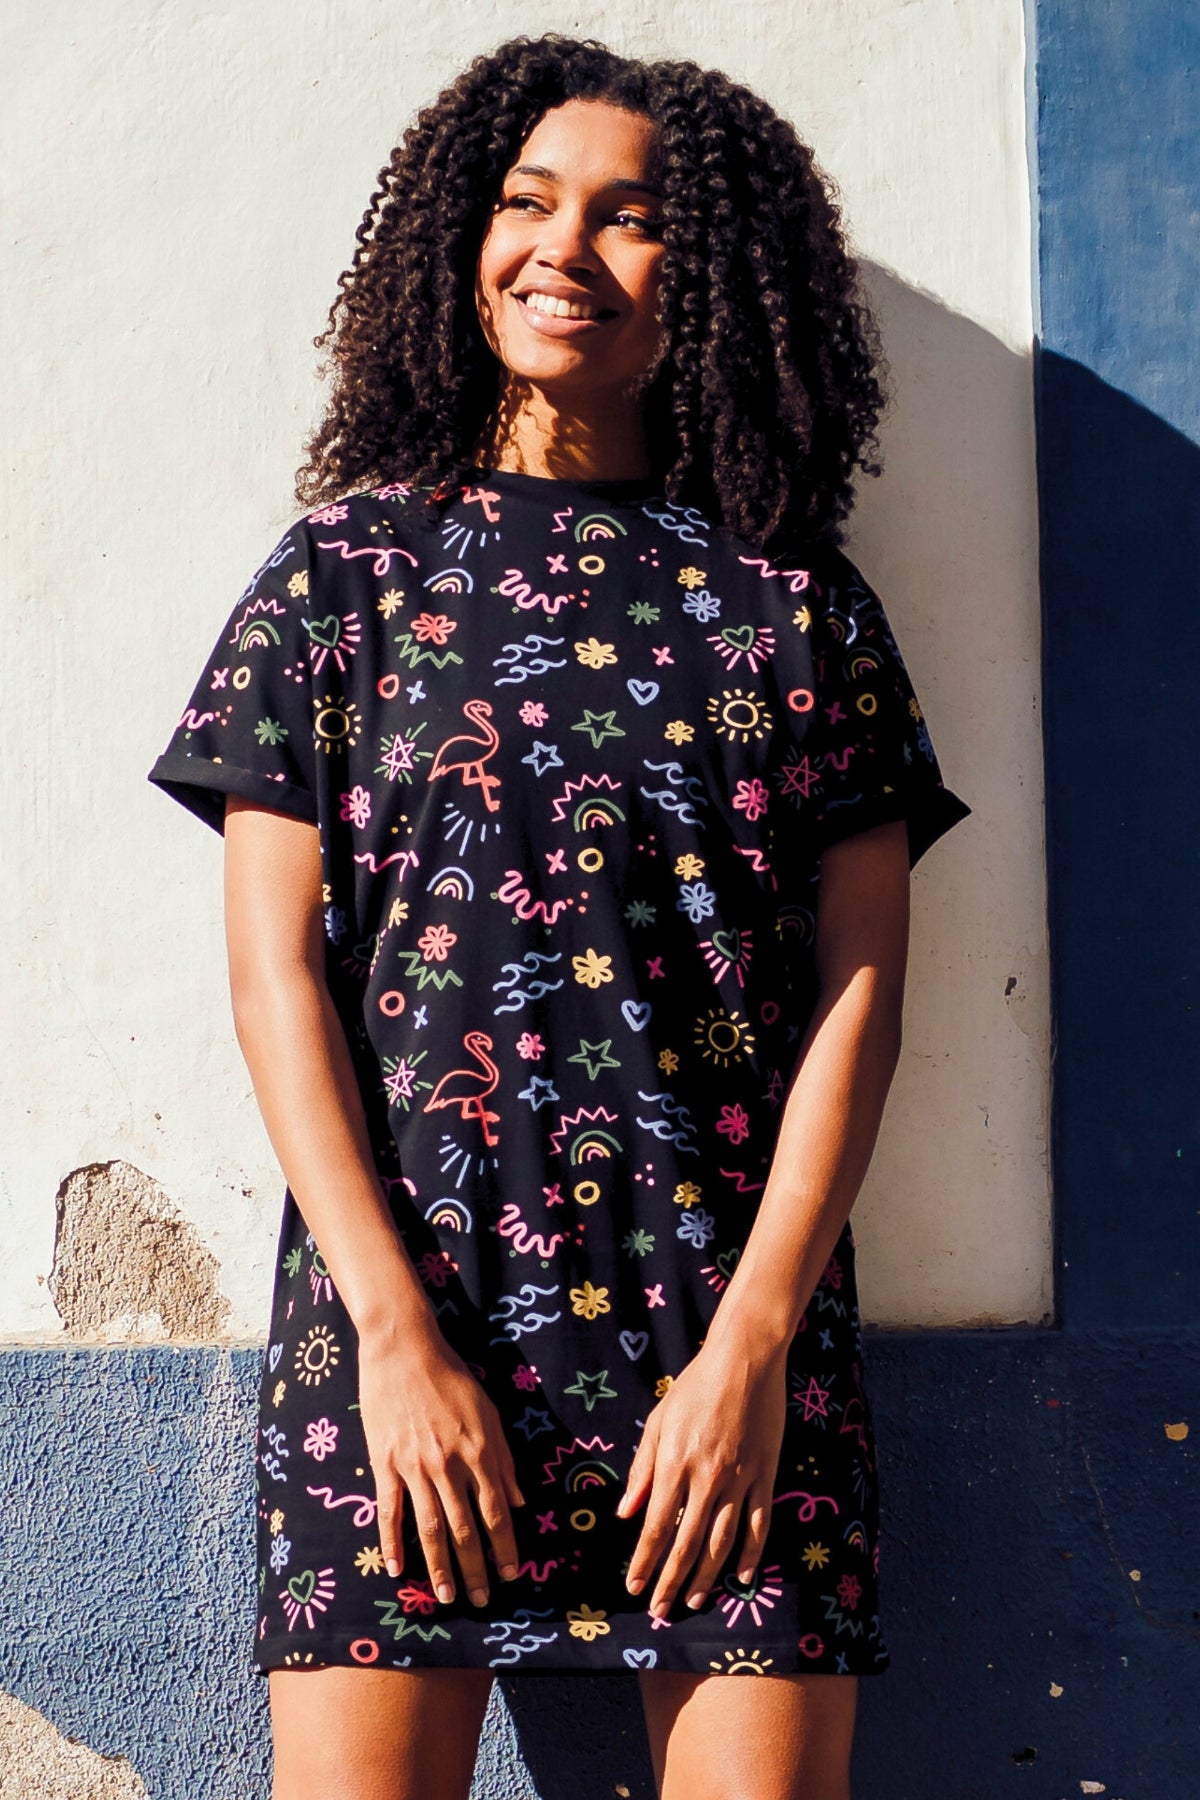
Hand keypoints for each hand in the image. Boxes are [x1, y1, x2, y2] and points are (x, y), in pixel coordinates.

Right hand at [357, 1320, 525, 1607]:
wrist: (403, 1350)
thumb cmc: (451, 1377)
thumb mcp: (488, 1412)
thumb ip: (504, 1460)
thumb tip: (519, 1502)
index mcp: (479, 1452)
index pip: (497, 1512)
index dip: (506, 1547)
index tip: (512, 1575)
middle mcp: (449, 1465)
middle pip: (465, 1529)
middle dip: (476, 1569)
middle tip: (483, 1600)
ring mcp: (414, 1467)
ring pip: (429, 1529)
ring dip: (439, 1567)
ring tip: (445, 1597)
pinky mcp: (384, 1463)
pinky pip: (389, 1511)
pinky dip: (391, 1543)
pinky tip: (396, 1570)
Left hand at [615, 1332, 787, 1617]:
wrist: (744, 1360)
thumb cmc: (695, 1386)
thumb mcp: (658, 1421)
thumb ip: (642, 1469)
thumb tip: (625, 1513)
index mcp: (675, 1464)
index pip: (656, 1527)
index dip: (644, 1562)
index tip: (633, 1586)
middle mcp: (706, 1479)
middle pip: (686, 1543)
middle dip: (671, 1581)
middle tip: (660, 1610)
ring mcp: (739, 1479)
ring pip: (722, 1542)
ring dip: (707, 1576)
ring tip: (696, 1600)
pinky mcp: (765, 1475)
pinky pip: (758, 1524)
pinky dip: (752, 1554)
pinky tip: (743, 1577)